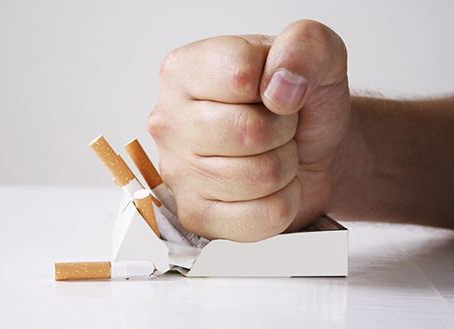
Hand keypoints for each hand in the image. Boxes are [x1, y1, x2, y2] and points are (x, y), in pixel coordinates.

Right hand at [148, 20, 349, 241]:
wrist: (310, 149)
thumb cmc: (301, 103)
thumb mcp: (317, 55)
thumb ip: (305, 45)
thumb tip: (280, 88)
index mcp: (183, 72)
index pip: (239, 75)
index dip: (277, 85)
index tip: (275, 91)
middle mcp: (169, 122)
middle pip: (249, 132)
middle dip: (283, 131)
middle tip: (279, 127)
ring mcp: (178, 174)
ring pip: (261, 177)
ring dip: (285, 165)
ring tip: (273, 153)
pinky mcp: (198, 216)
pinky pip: (263, 217)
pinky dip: (284, 201)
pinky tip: (269, 187)